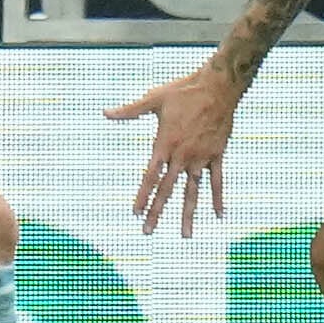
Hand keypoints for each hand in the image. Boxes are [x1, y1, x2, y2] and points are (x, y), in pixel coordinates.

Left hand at [110, 60, 238, 235]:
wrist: (218, 87)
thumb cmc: (184, 91)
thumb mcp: (154, 98)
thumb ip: (130, 110)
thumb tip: (105, 113)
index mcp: (164, 144)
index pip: (150, 177)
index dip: (142, 196)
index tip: (135, 213)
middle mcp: (182, 156)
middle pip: (167, 190)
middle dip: (156, 211)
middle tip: (148, 232)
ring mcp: (201, 158)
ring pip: (193, 192)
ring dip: (187, 214)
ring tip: (184, 235)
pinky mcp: (216, 155)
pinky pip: (217, 181)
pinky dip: (217, 198)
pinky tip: (218, 215)